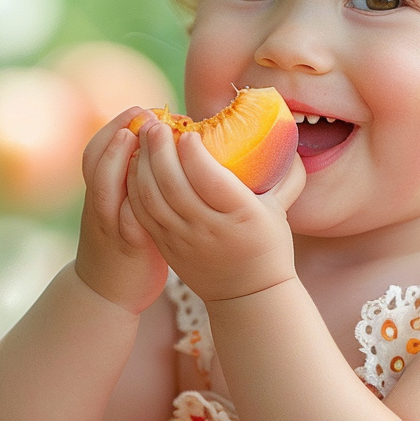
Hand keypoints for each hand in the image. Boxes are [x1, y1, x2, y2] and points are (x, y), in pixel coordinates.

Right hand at [73, 107, 169, 313]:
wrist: (107, 291)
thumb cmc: (128, 242)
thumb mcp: (127, 206)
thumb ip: (140, 179)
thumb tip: (171, 147)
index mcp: (102, 189)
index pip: (98, 148)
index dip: (116, 125)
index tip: (141, 108)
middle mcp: (101, 202)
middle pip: (95, 160)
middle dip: (116, 134)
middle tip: (142, 116)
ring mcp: (110, 224)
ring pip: (103, 186)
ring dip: (116, 160)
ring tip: (133, 139)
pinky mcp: (127, 245)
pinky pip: (126, 219)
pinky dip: (133, 200)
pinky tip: (151, 186)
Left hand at [127, 120, 304, 303]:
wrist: (248, 294)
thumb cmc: (268, 244)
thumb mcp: (280, 210)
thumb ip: (286, 174)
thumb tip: (285, 134)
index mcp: (240, 216)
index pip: (210, 180)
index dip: (194, 154)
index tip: (188, 132)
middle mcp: (208, 229)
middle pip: (174, 186)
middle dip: (159, 150)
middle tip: (155, 125)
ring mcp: (183, 240)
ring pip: (152, 199)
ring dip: (142, 165)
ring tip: (143, 138)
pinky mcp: (165, 247)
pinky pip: (142, 214)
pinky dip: (134, 186)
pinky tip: (135, 165)